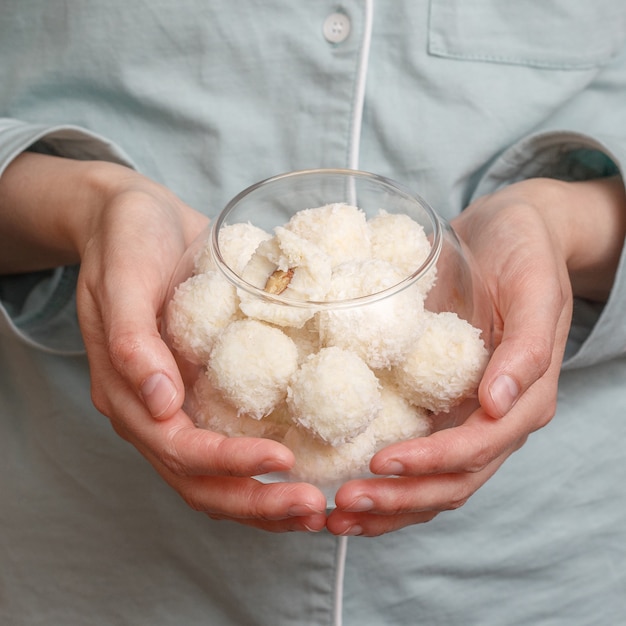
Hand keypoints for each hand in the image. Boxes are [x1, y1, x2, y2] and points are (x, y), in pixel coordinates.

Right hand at [0, 153, 326, 530]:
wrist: (136, 218)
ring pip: (216, 474)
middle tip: (312, 509)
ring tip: (314, 508)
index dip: (228, 463)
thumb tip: (160, 404)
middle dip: (255, 502)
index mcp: (128, 393)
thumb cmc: (126, 240)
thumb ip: (132, 341)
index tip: (283, 459)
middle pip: (199, 480)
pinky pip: (232, 437)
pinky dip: (264, 464)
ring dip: (262, 498)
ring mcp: (179, 402)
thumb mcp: (121, 277)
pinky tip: (305, 466)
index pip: (178, 449)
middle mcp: (153, 410)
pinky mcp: (204, 386)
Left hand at [326, 176, 624, 536]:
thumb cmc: (525, 253)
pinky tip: (343, 478)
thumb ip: (527, 349)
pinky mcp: (438, 401)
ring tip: (335, 514)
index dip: (430, 463)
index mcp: (522, 400)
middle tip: (343, 504)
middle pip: (450, 482)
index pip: (476, 450)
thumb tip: (497, 404)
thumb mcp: (535, 288)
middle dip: (398, 499)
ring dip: (386, 504)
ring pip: (430, 481)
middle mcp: (493, 419)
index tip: (381, 462)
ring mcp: (464, 415)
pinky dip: (383, 476)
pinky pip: (413, 450)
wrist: (509, 234)